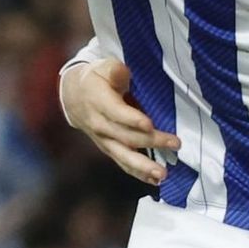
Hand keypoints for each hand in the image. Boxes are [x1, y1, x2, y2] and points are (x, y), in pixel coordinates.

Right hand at [61, 56, 180, 187]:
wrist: (74, 97)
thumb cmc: (96, 79)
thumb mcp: (103, 67)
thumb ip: (114, 71)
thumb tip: (122, 73)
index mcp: (99, 101)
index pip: (116, 113)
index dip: (132, 119)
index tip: (149, 125)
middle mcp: (100, 124)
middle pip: (126, 136)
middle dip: (151, 142)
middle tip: (175, 143)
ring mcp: (104, 140)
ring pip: (124, 155)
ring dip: (144, 166)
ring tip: (162, 174)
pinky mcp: (109, 149)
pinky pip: (123, 163)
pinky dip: (139, 173)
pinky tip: (155, 180)